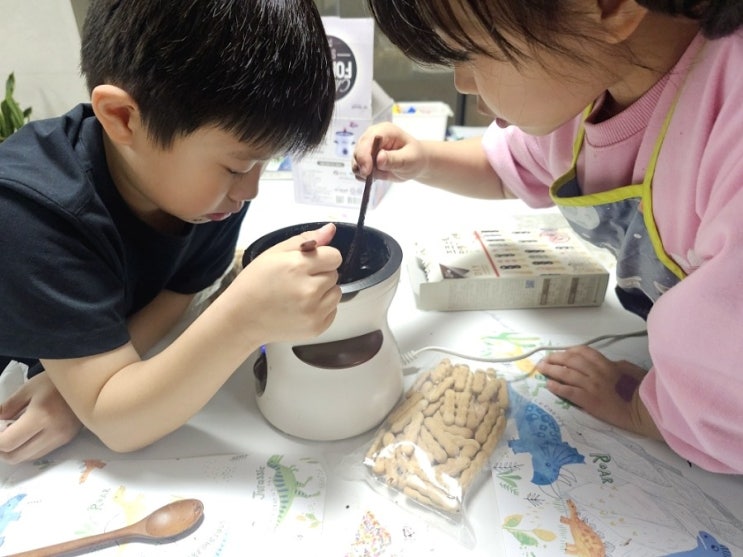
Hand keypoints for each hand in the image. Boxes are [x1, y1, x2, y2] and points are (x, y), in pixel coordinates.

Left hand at [0, 372, 82, 462]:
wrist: (86, 382)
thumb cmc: (55, 382)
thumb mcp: (27, 389)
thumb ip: (7, 408)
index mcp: (41, 416)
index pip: (8, 442)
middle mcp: (53, 432)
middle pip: (16, 456)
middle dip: (1, 450)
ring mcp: (61, 438)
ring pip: (27, 458)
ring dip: (14, 451)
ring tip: (11, 435)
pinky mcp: (67, 440)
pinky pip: (40, 453)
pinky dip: (27, 449)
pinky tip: (26, 436)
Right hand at [234, 223, 341, 343]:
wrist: (241, 319)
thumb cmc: (255, 283)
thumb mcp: (274, 253)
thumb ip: (305, 239)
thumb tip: (331, 229)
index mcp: (298, 267)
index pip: (334, 256)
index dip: (322, 258)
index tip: (308, 263)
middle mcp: (309, 290)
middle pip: (335, 274)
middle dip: (320, 274)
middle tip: (297, 281)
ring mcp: (314, 312)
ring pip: (336, 293)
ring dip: (324, 291)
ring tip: (300, 295)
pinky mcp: (317, 328)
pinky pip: (332, 311)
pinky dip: (321, 308)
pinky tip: (301, 308)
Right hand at [352, 122, 426, 182]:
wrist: (415, 163)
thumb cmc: (415, 157)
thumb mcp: (409, 159)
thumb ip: (394, 159)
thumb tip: (379, 159)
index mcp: (385, 131)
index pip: (368, 140)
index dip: (364, 155)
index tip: (367, 171)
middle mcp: (373, 137)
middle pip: (358, 149)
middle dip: (361, 165)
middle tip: (369, 177)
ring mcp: (368, 148)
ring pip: (356, 160)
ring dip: (362, 171)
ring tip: (377, 176)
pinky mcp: (365, 159)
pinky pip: (358, 168)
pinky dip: (363, 175)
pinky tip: (375, 177)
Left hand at [536, 345, 661, 438]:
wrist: (639, 412)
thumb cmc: (637, 392)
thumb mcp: (629, 371)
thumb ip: (615, 365)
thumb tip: (606, 363)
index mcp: (606, 364)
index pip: (583, 351)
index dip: (568, 351)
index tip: (560, 353)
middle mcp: (597, 372)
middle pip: (570, 360)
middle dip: (555, 358)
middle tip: (544, 360)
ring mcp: (591, 385)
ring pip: (566, 374)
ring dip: (551, 370)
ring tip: (541, 369)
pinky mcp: (587, 400)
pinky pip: (568, 391)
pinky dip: (556, 387)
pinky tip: (548, 384)